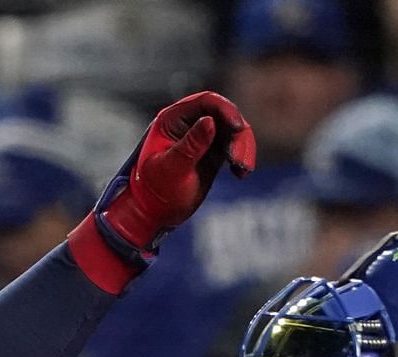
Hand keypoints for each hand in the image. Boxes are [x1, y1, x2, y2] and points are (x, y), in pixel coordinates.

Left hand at [95, 91, 255, 262]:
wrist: (154, 213)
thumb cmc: (155, 190)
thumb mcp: (172, 168)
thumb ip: (191, 145)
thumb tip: (210, 121)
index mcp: (173, 119)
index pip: (206, 102)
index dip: (226, 110)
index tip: (239, 128)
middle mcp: (190, 123)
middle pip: (225, 115)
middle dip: (238, 135)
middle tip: (239, 162)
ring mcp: (203, 137)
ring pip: (234, 131)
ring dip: (243, 148)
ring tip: (242, 171)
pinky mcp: (213, 153)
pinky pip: (235, 146)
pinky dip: (242, 157)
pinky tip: (240, 174)